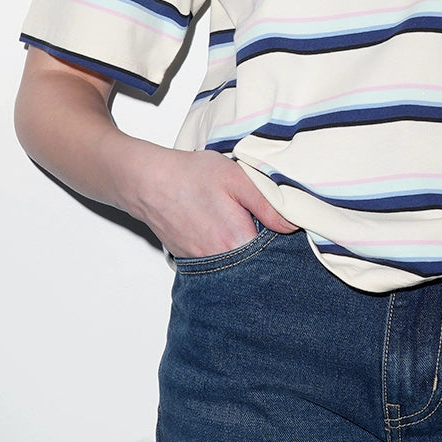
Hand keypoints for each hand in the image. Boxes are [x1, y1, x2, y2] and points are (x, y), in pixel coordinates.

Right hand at [127, 145, 298, 258]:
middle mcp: (221, 261)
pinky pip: (218, 263)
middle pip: (256, 263)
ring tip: (235, 222)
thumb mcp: (238, 179)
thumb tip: (293, 225)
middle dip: (263, 246)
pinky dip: (224, 250)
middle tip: (257, 220)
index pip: (274, 253)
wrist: (148, 182)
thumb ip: (269, 205)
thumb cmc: (191, 176)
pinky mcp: (191, 262)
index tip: (282, 225)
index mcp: (238, 241)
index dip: (282, 240)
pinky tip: (220, 228)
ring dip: (243, 248)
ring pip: (237, 264)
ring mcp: (204, 265)